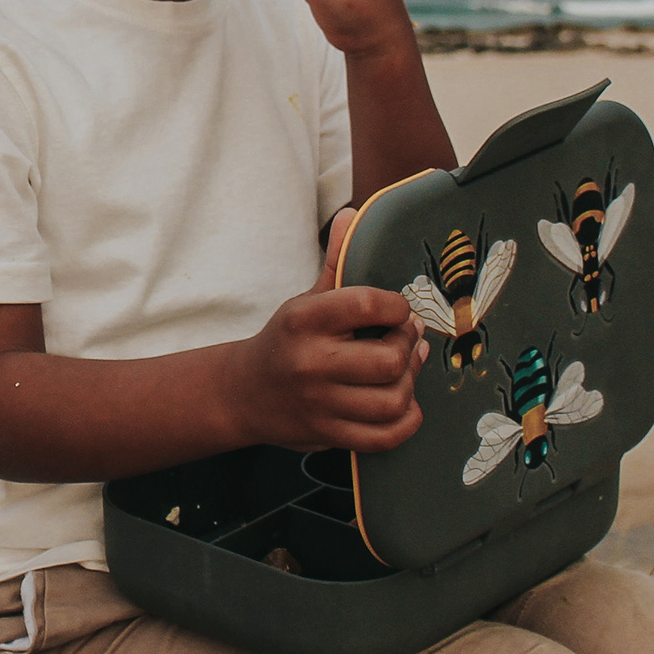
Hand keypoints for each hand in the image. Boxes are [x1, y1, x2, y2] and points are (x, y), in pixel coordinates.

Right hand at [232, 210, 428, 452]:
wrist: (244, 393)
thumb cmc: (286, 340)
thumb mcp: (305, 300)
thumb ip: (335, 262)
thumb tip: (351, 215)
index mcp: (304, 319)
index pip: (368, 305)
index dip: (397, 307)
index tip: (397, 310)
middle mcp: (310, 362)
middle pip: (389, 360)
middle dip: (409, 347)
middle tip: (406, 339)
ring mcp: (319, 403)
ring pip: (392, 401)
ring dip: (410, 384)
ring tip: (405, 370)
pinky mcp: (327, 434)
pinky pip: (384, 437)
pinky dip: (406, 423)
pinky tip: (405, 405)